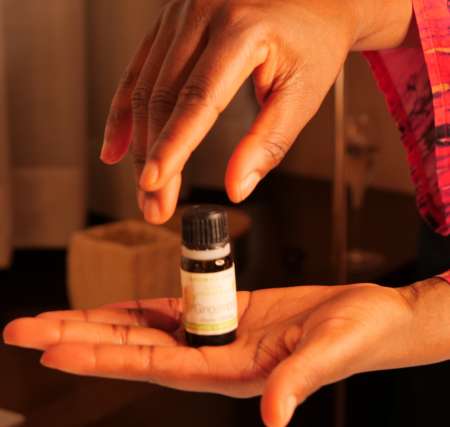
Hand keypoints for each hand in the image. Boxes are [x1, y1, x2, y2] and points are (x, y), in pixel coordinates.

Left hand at [4, 283, 415, 426]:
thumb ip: (297, 381)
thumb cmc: (358, 334)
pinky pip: (173, 308)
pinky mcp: (227, 311)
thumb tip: (275, 417)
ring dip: (100, 321)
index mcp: (232, 371)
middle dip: (78, 338)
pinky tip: (113, 307)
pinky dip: (140, 307)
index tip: (54, 350)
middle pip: (133, 347)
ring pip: (145, 327)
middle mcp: (214, 356)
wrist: (369, 317)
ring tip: (54, 317)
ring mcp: (217, 333)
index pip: (154, 365)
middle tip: (24, 329)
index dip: (104, 357)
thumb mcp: (330, 352)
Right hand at [100, 0, 411, 223]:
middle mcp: (205, 12)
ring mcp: (182, 12)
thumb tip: (236, 188)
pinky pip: (139, 69)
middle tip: (152, 204)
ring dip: (139, 143)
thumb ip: (268, 142)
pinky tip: (118, 144)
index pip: (198, 99)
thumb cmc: (314, 42)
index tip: (155, 184)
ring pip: (145, 87)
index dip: (172, 146)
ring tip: (143, 185)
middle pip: (163, 97)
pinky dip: (126, 111)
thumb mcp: (303, 94)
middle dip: (153, 157)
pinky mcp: (172, 22)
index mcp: (243, 29)